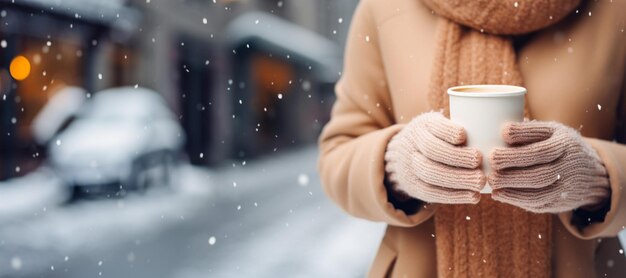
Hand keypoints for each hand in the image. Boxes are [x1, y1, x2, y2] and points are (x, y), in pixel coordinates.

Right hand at [384, 112, 484, 203]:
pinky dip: (454, 196)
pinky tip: (474, 197)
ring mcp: (410, 166)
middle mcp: (412, 144)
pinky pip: (432, 193)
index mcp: (423, 126)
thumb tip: (503, 135)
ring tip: (481, 181)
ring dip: (458, 179)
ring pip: (430, 173)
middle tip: (480, 162)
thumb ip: (464, 130)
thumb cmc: (437, 141)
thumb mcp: (442, 127)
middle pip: (431, 150)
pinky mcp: (414, 186)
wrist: (403, 158)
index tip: (464, 136)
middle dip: (457, 157)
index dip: (447, 131)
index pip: (433, 126)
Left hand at [489, 121, 609, 212]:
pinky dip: (516, 198)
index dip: (523, 133)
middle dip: (514, 160)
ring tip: (492, 180)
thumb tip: (499, 131)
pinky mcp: (559, 202)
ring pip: (539, 185)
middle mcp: (569, 161)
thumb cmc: (559, 148)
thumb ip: (530, 132)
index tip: (503, 132)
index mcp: (564, 140)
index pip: (544, 135)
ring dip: (512, 184)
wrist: (590, 175)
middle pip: (541, 159)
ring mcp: (566, 183)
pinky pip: (538, 202)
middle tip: (492, 160)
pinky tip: (498, 194)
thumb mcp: (553, 133)